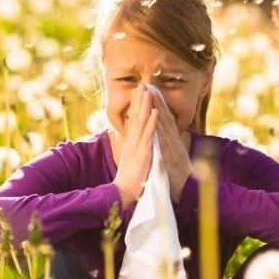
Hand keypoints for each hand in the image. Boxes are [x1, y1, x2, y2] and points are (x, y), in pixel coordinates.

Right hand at [113, 84, 158, 208]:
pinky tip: (155, 112)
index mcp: (131, 143)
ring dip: (145, 106)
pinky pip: (149, 136)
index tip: (138, 92)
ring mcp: (137, 147)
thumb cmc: (129, 179)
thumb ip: (134, 150)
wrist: (123, 194)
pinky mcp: (142, 154)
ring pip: (142, 122)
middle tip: (141, 84)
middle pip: (136, 117)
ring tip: (148, 91)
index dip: (136, 106)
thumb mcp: (132, 161)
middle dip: (139, 100)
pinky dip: (152, 123)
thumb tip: (134, 142)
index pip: (133, 120)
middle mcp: (132, 142)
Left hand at [150, 91, 192, 203]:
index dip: (158, 105)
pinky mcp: (171, 155)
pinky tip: (156, 117)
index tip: (151, 91)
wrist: (188, 191)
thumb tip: (174, 136)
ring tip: (150, 94)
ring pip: (164, 125)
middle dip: (156, 101)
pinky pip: (164, 140)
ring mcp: (173, 147)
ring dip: (158, 109)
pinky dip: (160, 128)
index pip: (165, 119)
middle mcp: (174, 141)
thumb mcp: (175, 158)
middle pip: (164, 117)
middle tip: (148, 85)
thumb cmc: (180, 176)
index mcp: (173, 141)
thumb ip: (173, 146)